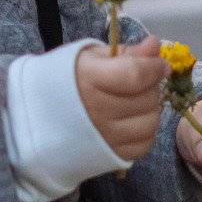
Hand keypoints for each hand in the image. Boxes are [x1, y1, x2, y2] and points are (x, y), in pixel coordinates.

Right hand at [74, 36, 167, 162]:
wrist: (40, 116)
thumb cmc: (70, 80)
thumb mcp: (93, 57)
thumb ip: (127, 52)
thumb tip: (155, 46)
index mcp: (88, 79)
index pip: (135, 75)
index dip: (154, 68)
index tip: (160, 65)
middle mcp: (96, 111)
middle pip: (146, 98)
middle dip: (150, 87)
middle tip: (140, 83)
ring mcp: (104, 136)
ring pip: (150, 122)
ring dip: (149, 110)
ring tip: (135, 103)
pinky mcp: (110, 155)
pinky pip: (145, 143)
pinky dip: (144, 131)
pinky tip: (130, 121)